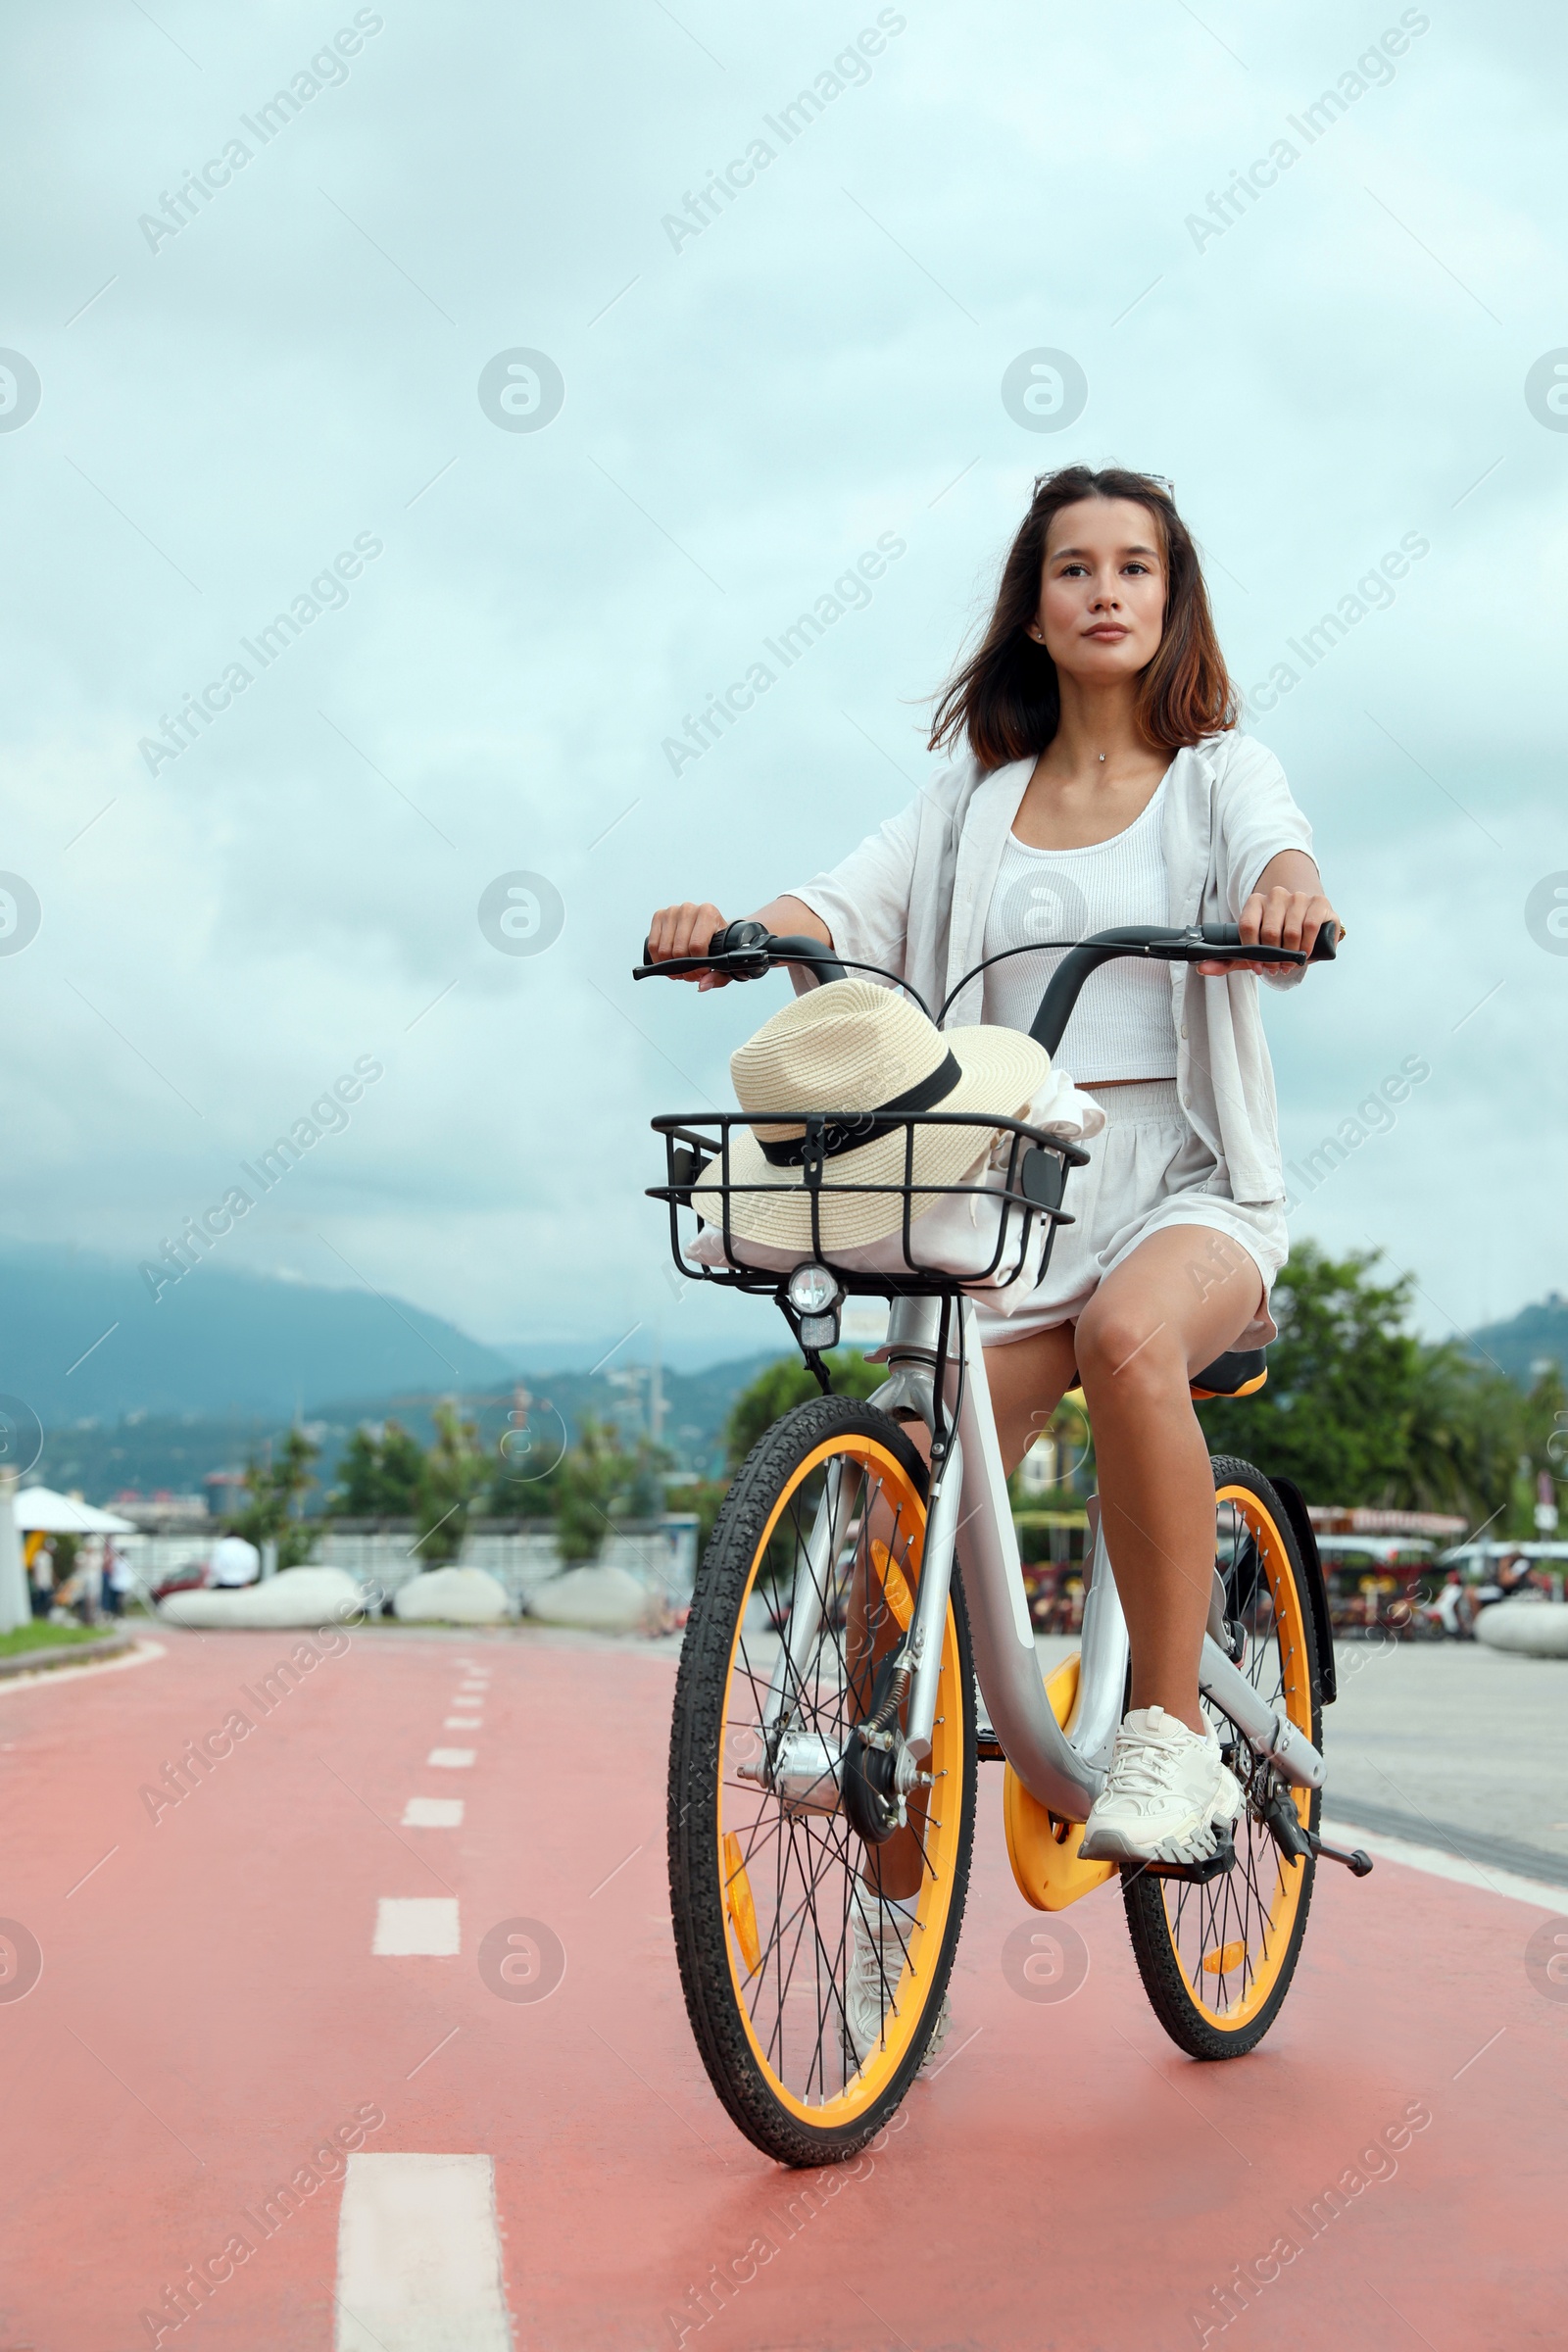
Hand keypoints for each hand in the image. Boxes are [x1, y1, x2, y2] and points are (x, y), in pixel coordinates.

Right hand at [646, 900, 729, 986]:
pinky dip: (659, 960)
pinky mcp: (659, 916)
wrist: (709, 928)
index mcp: (708, 913)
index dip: (698, 966)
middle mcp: (689, 909)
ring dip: (671, 967)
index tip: (702, 973)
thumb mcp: (724, 961)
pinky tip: (669, 963)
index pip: (696, 946)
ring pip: (664, 950)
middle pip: (679, 950)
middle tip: (691, 974)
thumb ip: (719, 976)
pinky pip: (652, 946)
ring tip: (682, 969)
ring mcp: (672, 911)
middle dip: (685, 969)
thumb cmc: (718, 944)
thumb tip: (702, 985)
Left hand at [1197, 884, 1342, 976]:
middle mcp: (1276, 895)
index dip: (1252, 952)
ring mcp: (1297, 896)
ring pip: (1290, 931)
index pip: (1247, 926)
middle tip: (1276, 967)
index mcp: (1255, 902)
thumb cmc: (1276, 937)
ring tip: (1290, 963)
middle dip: (1272, 957)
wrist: (1307, 919)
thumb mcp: (1251, 949)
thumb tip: (1202, 969)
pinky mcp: (1318, 901)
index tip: (1258, 967)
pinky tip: (1304, 954)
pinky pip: (1310, 926)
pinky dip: (1307, 946)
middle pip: (1269, 932)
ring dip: (1290, 955)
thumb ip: (1227, 959)